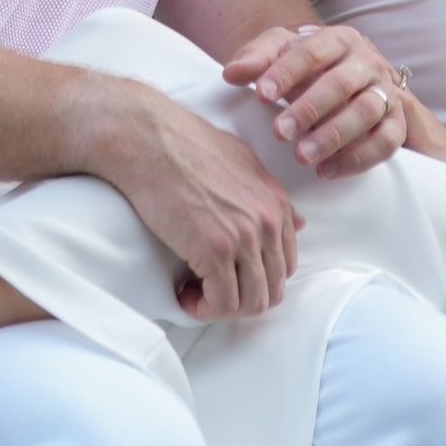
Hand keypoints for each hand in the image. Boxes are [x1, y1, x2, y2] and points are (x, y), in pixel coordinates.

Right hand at [92, 81, 304, 318]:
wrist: (148, 137)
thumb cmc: (185, 144)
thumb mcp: (242, 161)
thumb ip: (269, 196)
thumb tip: (297, 223)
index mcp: (275, 203)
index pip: (285, 266)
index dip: (256, 280)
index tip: (228, 275)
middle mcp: (267, 222)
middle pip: (271, 290)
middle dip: (241, 299)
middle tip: (210, 290)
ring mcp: (243, 237)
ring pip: (251, 304)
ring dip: (221, 307)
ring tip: (195, 293)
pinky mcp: (214, 250)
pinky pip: (221, 303)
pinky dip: (202, 308)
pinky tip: (183, 294)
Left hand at [222, 18, 409, 179]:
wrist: (359, 81)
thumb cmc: (311, 67)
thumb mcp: (284, 53)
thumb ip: (257, 58)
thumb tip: (231, 74)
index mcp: (338, 40)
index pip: (312, 51)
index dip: (286, 73)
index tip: (261, 94)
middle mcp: (367, 63)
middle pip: (341, 83)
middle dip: (309, 108)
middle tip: (280, 132)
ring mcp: (385, 92)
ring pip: (366, 111)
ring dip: (334, 135)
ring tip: (302, 156)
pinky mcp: (396, 122)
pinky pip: (386, 141)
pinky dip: (358, 158)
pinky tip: (327, 170)